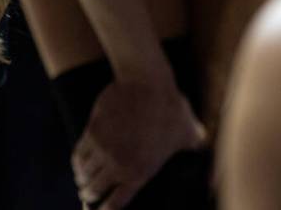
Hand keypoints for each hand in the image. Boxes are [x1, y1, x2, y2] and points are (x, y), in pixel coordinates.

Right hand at [71, 80, 205, 208]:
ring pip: (84, 173)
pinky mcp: (91, 131)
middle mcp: (117, 164)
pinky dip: (76, 162)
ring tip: (82, 181)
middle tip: (88, 196)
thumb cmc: (171, 108)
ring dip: (82, 179)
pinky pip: (78, 154)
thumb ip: (193, 145)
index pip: (115, 203)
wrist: (147, 83)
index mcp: (140, 172)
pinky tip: (78, 164)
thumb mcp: (188, 132)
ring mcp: (102, 148)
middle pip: (94, 189)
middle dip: (89, 195)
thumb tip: (204, 143)